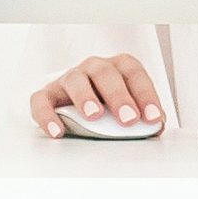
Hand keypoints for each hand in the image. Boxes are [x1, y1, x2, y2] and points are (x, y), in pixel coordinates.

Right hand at [31, 55, 164, 137]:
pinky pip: (42, 101)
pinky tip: (57, 131)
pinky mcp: (48, 94)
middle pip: (105, 74)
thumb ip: (143, 117)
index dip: (145, 95)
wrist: (79, 105)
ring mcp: (69, 79)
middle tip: (128, 118)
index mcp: (118, 67)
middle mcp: (93, 68)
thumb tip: (155, 128)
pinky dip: (47, 115)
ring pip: (75, 81)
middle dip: (118, 96)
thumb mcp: (129, 108)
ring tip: (94, 116)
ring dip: (85, 97)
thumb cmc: (109, 105)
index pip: (134, 74)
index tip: (152, 118)